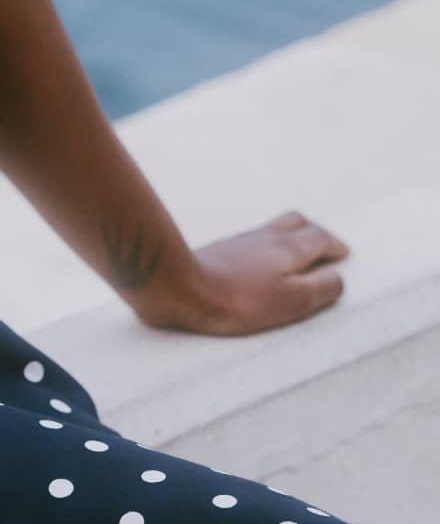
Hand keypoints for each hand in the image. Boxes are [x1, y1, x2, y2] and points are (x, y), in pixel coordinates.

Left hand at [132, 208, 349, 336]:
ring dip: (289, 238)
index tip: (343, 254)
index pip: (320, 237)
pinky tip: (257, 264)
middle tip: (324, 247)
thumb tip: (338, 277)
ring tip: (294, 255)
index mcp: (287, 247)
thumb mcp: (291, 301)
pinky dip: (266, 247)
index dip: (334, 245)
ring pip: (271, 229)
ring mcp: (238, 241)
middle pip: (295, 222)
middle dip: (314, 232)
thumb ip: (320, 288)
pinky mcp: (218, 251)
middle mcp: (264, 237)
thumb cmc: (239, 300)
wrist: (180, 287)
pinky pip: (251, 242)